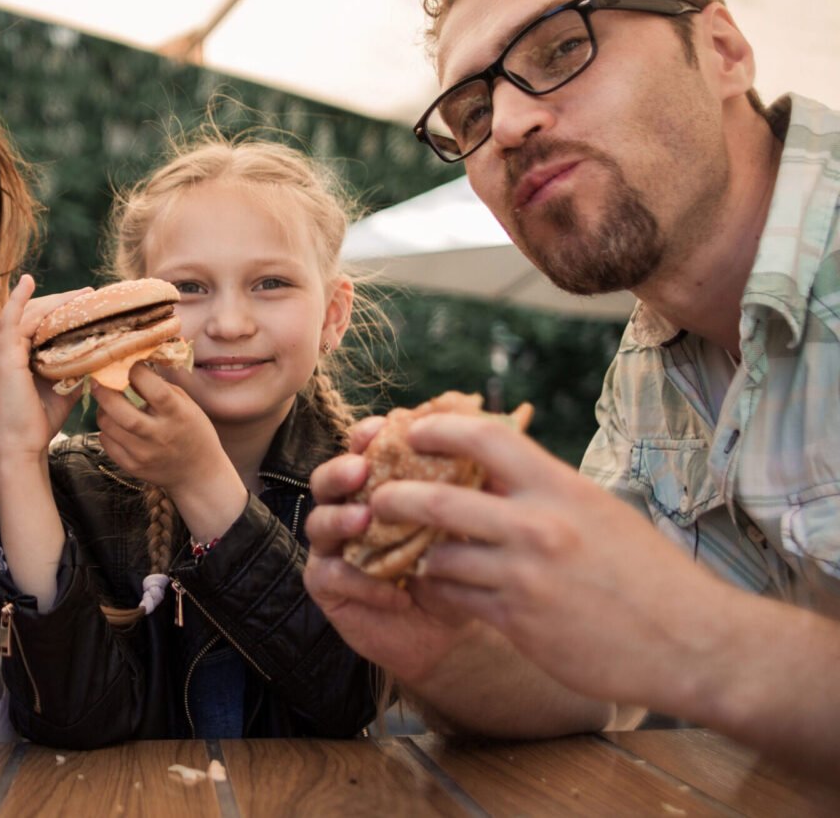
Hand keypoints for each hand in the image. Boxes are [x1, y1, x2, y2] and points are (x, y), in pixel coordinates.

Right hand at [0, 274, 89, 459]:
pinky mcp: (4, 356)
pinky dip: (18, 299)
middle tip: (90, 294)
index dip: (60, 308)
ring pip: (30, 314)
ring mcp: (2, 350)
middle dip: (63, 302)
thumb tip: (99, 354)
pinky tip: (28, 281)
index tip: (86, 301)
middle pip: (34, 313)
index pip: (37, 320)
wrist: (25, 445)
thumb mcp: (64, 386)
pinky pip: (11, 320)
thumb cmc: (41, 420)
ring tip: (82, 294)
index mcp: (15, 354)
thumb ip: (75, 367)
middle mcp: (5, 348)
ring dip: (57, 301)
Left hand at [94, 362, 245, 537]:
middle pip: (124, 414)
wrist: (199, 474)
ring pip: (110, 429)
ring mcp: (145, 454)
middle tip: (97, 382)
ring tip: (106, 404)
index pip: (155, 391)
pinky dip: (105, 431)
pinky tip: (112, 425)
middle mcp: (160, 436)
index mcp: (178, 415)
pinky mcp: (133, 467)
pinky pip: (108, 445)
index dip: (137, 374)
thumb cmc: (194, 432)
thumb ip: (163, 389)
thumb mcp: (188, 406)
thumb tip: (135, 369)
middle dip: (106, 394)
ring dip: (102, 412)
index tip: (128, 364)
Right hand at [302, 416, 472, 682]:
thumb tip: (500, 443)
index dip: (364, 436)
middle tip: (360, 471)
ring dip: (339, 519)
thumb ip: (473, 487)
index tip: (379, 429)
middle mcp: (348, 509)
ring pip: (318, 523)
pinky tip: (395, 592)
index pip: (361, 450)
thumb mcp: (471, 524)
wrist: (452, 628)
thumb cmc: (459, 566)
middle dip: (339, 471)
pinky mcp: (327, 586)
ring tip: (364, 521)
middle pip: (325, 480)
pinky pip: (331, 575)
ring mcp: (332, 547)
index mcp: (378, 485)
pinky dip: (360, 582)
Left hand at [368, 413, 726, 705]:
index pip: (485, 438)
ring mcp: (525, 577)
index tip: (412, 430)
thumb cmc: (649, 575)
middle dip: (394, 496)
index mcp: (561, 488)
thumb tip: (489, 470)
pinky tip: (434, 588)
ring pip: (438, 557)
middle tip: (377, 497)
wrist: (693, 642)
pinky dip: (437, 591)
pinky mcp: (518, 622)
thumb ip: (544, 492)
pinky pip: (454, 599)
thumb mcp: (600, 513)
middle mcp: (539, 526)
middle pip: (437, 500)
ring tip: (405, 550)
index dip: (438, 428)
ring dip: (416, 554)